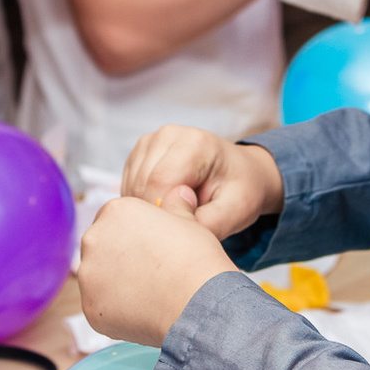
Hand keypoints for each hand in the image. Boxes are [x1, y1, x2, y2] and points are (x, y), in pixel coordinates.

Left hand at [79, 193, 237, 347]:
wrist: (195, 300)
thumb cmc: (195, 259)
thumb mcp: (189, 220)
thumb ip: (174, 205)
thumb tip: (178, 194)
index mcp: (115, 211)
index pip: (113, 220)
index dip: (132, 236)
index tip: (148, 249)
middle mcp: (94, 238)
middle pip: (100, 248)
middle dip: (118, 259)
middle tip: (147, 273)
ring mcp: (88, 274)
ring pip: (97, 278)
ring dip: (114, 285)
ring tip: (147, 295)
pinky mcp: (89, 306)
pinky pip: (99, 306)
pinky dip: (115, 311)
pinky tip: (140, 312)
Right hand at [122, 125, 282, 238]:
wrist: (240, 174)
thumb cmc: (240, 191)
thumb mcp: (237, 211)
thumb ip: (210, 224)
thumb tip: (176, 234)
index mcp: (195, 142)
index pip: (160, 183)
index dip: (165, 215)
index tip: (182, 234)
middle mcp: (168, 135)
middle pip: (142, 186)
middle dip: (157, 215)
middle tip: (182, 230)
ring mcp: (150, 142)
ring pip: (131, 189)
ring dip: (149, 212)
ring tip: (179, 216)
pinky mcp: (138, 155)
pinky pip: (128, 189)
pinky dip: (144, 205)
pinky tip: (168, 209)